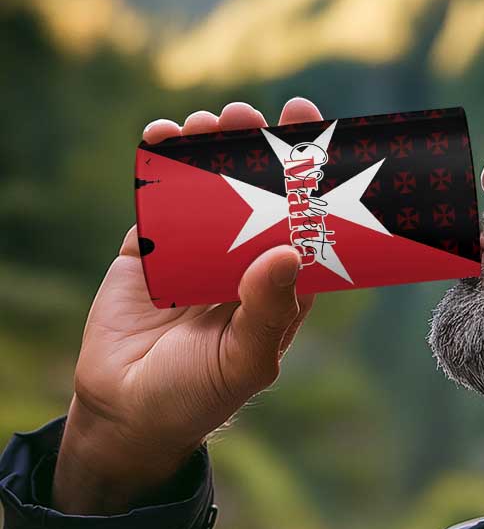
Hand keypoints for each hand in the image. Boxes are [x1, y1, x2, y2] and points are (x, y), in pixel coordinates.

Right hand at [52, 98, 322, 512]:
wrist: (127, 413)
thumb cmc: (199, 395)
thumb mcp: (244, 361)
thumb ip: (268, 310)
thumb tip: (288, 251)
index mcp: (280, 285)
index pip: (304, 222)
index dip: (311, 176)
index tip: (311, 128)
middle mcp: (244, 261)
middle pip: (257, 192)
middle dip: (255, 148)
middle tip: (250, 115)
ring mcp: (196, 251)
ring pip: (209, 186)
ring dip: (210, 148)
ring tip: (209, 122)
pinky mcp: (150, 249)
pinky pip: (158, 198)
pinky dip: (160, 164)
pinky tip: (164, 135)